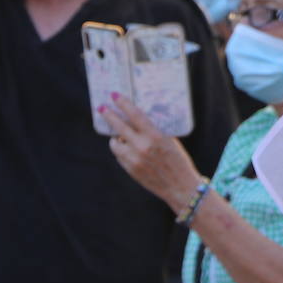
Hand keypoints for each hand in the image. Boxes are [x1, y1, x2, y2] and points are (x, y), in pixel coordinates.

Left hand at [102, 94, 202, 208]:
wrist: (180, 187)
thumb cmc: (178, 161)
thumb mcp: (169, 141)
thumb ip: (153, 131)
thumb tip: (137, 119)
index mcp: (155, 136)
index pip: (135, 115)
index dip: (123, 104)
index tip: (114, 95)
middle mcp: (142, 147)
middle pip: (119, 127)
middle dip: (109, 115)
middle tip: (102, 108)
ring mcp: (134, 160)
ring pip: (115, 143)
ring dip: (115, 138)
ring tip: (120, 136)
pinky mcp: (131, 170)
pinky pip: (120, 156)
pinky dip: (121, 150)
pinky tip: (127, 149)